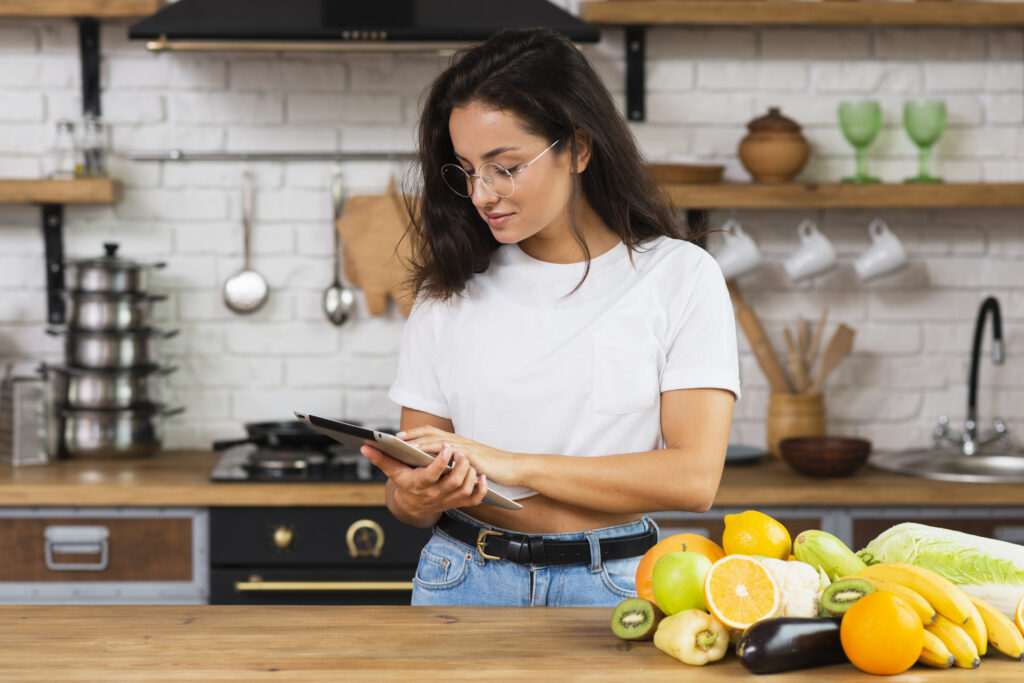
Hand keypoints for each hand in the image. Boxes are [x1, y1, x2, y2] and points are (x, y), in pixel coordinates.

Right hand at [360, 442, 488, 516]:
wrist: (413, 506)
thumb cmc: (405, 482)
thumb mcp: (392, 471)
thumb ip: (380, 458)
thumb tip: (365, 446)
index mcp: (420, 484)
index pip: (432, 474)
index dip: (441, 461)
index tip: (446, 446)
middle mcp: (435, 494)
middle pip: (453, 481)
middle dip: (460, 465)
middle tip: (460, 451)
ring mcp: (448, 500)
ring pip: (465, 488)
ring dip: (470, 473)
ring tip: (467, 459)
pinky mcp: (457, 503)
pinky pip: (474, 499)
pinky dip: (481, 489)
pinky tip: (481, 476)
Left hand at [396, 425, 520, 486]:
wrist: (512, 467)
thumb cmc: (491, 465)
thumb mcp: (469, 460)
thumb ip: (454, 458)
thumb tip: (438, 461)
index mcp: (457, 441)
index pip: (432, 432)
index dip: (415, 433)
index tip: (400, 436)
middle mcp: (459, 441)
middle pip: (431, 433)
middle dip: (413, 435)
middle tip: (396, 438)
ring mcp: (465, 448)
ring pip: (439, 441)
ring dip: (421, 443)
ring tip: (406, 447)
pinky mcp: (472, 457)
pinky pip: (452, 454)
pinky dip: (439, 455)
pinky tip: (430, 459)